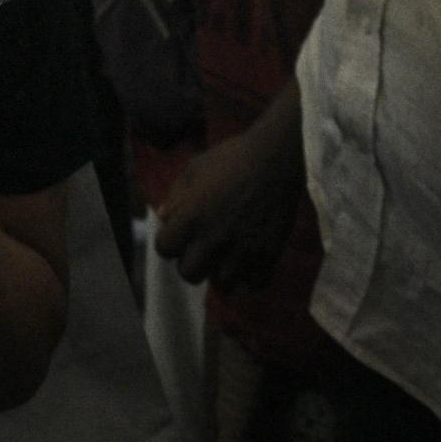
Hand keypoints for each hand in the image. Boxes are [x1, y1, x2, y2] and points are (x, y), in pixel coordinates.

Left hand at [155, 105, 306, 294]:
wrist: (277, 157)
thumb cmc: (231, 158)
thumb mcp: (194, 169)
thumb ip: (176, 195)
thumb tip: (163, 217)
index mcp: (191, 216)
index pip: (164, 249)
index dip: (169, 242)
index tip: (179, 234)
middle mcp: (214, 237)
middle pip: (189, 274)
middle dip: (191, 263)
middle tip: (202, 250)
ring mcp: (243, 249)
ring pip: (222, 285)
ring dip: (220, 273)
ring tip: (225, 256)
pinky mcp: (269, 253)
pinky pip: (254, 284)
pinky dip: (249, 278)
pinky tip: (248, 262)